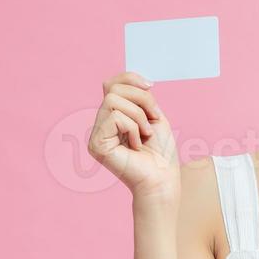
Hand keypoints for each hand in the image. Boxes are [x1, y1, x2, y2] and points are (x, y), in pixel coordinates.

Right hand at [87, 72, 178, 199]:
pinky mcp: (96, 144)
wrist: (163, 179)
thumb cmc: (161, 153)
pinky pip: (114, 117)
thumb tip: (133, 80)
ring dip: (138, 115)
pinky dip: (132, 128)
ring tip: (144, 134)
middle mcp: (100, 125)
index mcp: (112, 117)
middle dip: (141, 99)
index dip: (130, 78)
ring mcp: (95, 135)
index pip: (111, 84)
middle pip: (112, 88)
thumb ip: (139, 97)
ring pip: (112, 100)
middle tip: (153, 120)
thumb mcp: (153, 116)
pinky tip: (136, 145)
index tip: (151, 86)